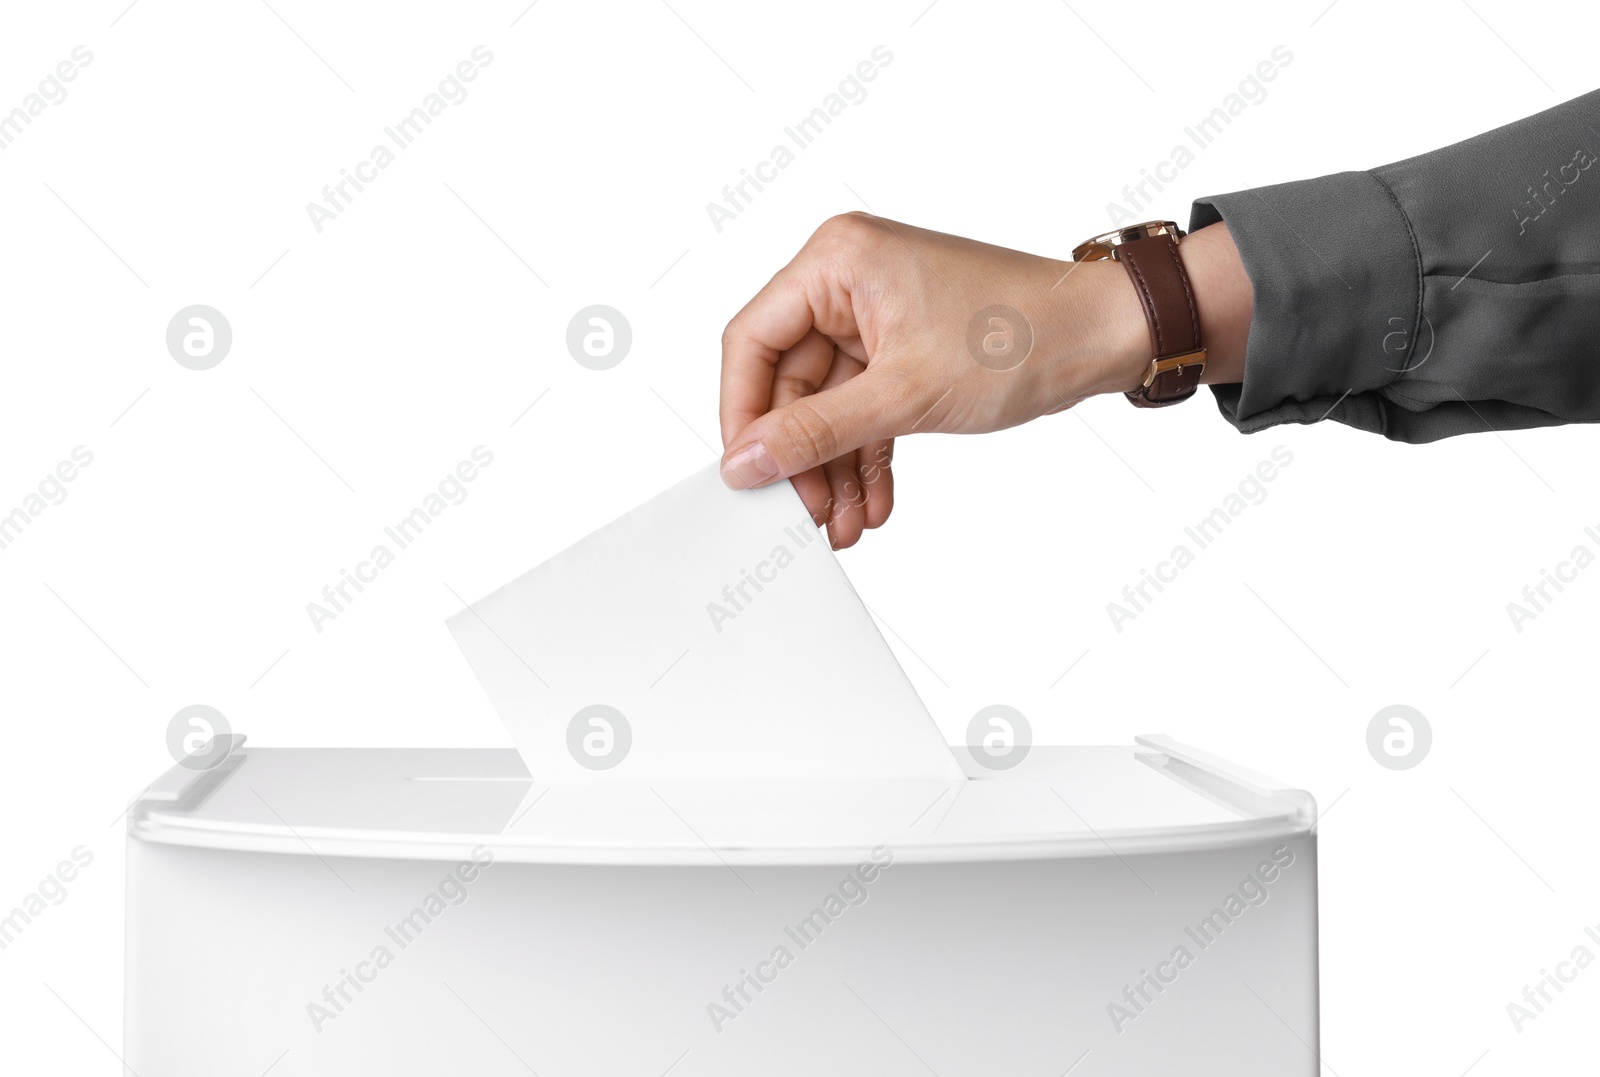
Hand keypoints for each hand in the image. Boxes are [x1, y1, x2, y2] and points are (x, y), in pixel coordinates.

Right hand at [718, 213, 1249, 546]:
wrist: (1106, 336)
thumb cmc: (1022, 336)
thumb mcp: (905, 394)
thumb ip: (816, 432)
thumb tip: (747, 461)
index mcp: (837, 261)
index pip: (753, 341)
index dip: (743, 415)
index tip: (746, 474)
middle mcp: (848, 279)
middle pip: (789, 381)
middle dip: (801, 456)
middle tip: (805, 513)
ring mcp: (876, 314)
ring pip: (828, 404)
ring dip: (835, 466)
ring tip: (843, 522)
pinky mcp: (903, 346)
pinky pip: (865, 407)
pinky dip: (867, 453)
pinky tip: (872, 501)